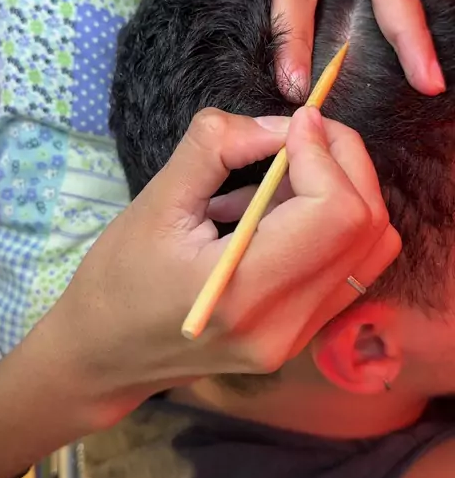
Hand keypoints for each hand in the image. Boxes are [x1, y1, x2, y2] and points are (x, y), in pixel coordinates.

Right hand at [47, 107, 399, 431]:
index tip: (293, 122)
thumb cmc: (117, 279)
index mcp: (244, 292)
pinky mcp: (301, 335)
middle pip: (367, 227)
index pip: (334, 213)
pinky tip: (280, 209)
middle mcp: (286, 325)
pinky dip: (331, 222)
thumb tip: (281, 124)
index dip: (324, 154)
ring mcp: (299, 337)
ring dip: (343, 190)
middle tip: (301, 131)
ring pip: (371, 248)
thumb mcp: (155, 201)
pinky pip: (349, 267)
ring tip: (286, 172)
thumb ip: (217, 147)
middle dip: (345, 162)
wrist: (105, 356)